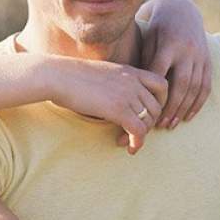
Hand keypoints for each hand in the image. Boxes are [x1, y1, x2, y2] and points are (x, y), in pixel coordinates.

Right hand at [46, 56, 167, 154]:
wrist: (57, 75)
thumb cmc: (70, 76)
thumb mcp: (100, 74)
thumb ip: (114, 83)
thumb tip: (115, 99)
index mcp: (130, 71)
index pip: (162, 84)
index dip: (160, 102)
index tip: (146, 113)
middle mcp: (133, 81)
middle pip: (156, 107)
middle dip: (148, 123)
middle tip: (132, 132)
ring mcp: (127, 94)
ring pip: (149, 120)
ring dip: (140, 135)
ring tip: (125, 140)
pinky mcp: (118, 109)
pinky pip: (139, 131)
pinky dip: (138, 143)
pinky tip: (130, 148)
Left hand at [139, 0, 211, 128]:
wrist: (181, 10)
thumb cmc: (156, 29)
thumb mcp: (146, 39)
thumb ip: (144, 61)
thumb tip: (135, 91)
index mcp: (169, 44)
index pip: (161, 71)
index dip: (153, 92)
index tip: (144, 109)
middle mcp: (187, 50)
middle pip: (181, 83)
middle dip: (171, 107)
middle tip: (160, 125)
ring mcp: (200, 56)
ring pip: (194, 87)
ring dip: (183, 109)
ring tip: (171, 125)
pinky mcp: (208, 61)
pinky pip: (206, 86)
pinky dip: (198, 104)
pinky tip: (188, 116)